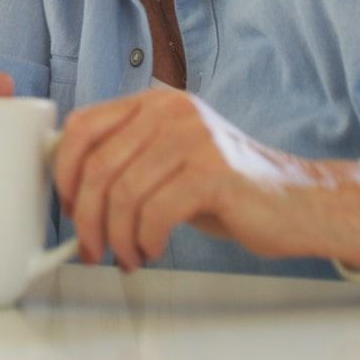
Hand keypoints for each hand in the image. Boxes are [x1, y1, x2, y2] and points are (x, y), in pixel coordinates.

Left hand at [50, 85, 331, 271]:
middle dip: (86, 217)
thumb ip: (125, 161)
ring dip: (116, 236)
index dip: (63, 171)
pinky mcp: (215, 172)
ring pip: (123, 193)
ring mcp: (195, 137)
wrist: (296, 203)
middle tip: (90, 247)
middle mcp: (171, 111)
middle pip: (98, 165)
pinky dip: (144, 240)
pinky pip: (156, 211)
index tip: (66, 207)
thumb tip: (69, 186)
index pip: (83, 126)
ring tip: (126, 255)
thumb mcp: (167, 162)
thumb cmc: (227, 189)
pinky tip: (151, 250)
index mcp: (153, 104)